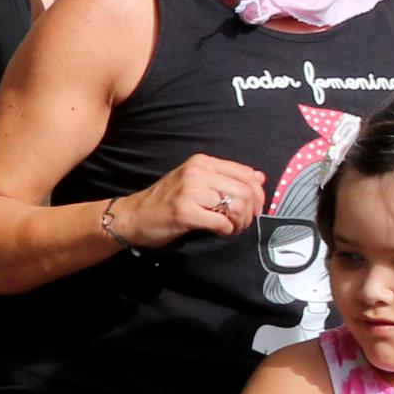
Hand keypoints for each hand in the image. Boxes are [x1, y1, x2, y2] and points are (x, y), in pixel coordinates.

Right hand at [114, 154, 274, 245]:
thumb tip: (260, 177)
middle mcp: (197, 172)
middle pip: (245, 191)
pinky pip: (221, 222)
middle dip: (251, 211)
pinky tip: (220, 232)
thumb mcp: (196, 182)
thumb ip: (226, 177)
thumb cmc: (165, 201)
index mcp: (202, 162)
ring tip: (233, 228)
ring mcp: (189, 191)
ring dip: (240, 222)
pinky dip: (227, 230)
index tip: (254, 208)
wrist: (133, 216)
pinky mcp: (184, 212)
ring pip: (236, 206)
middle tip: (243, 222)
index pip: (246, 173)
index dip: (258, 194)